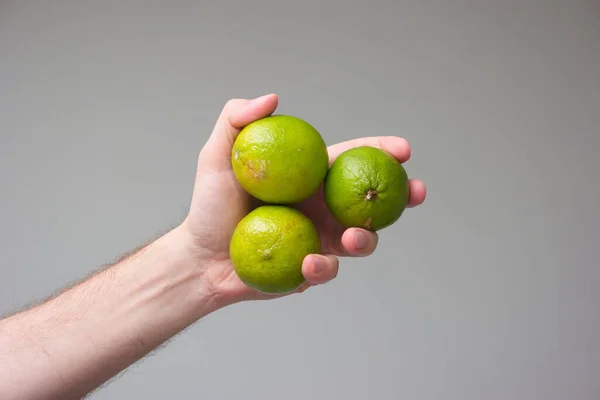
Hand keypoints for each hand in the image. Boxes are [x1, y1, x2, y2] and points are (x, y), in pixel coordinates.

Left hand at [182, 94, 425, 302]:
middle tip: (415, 192)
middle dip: (403, 195)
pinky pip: (330, 270)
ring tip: (352, 237)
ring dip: (367, 238)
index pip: (351, 158)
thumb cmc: (209, 206)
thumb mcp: (217, 157)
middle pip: (372, 200)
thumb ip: (236, 119)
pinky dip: (325, 268)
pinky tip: (309, 264)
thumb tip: (273, 98)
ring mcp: (320, 239)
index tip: (403, 149)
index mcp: (309, 178)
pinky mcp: (311, 270)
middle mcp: (321, 207)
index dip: (381, 150)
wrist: (200, 258)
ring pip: (362, 239)